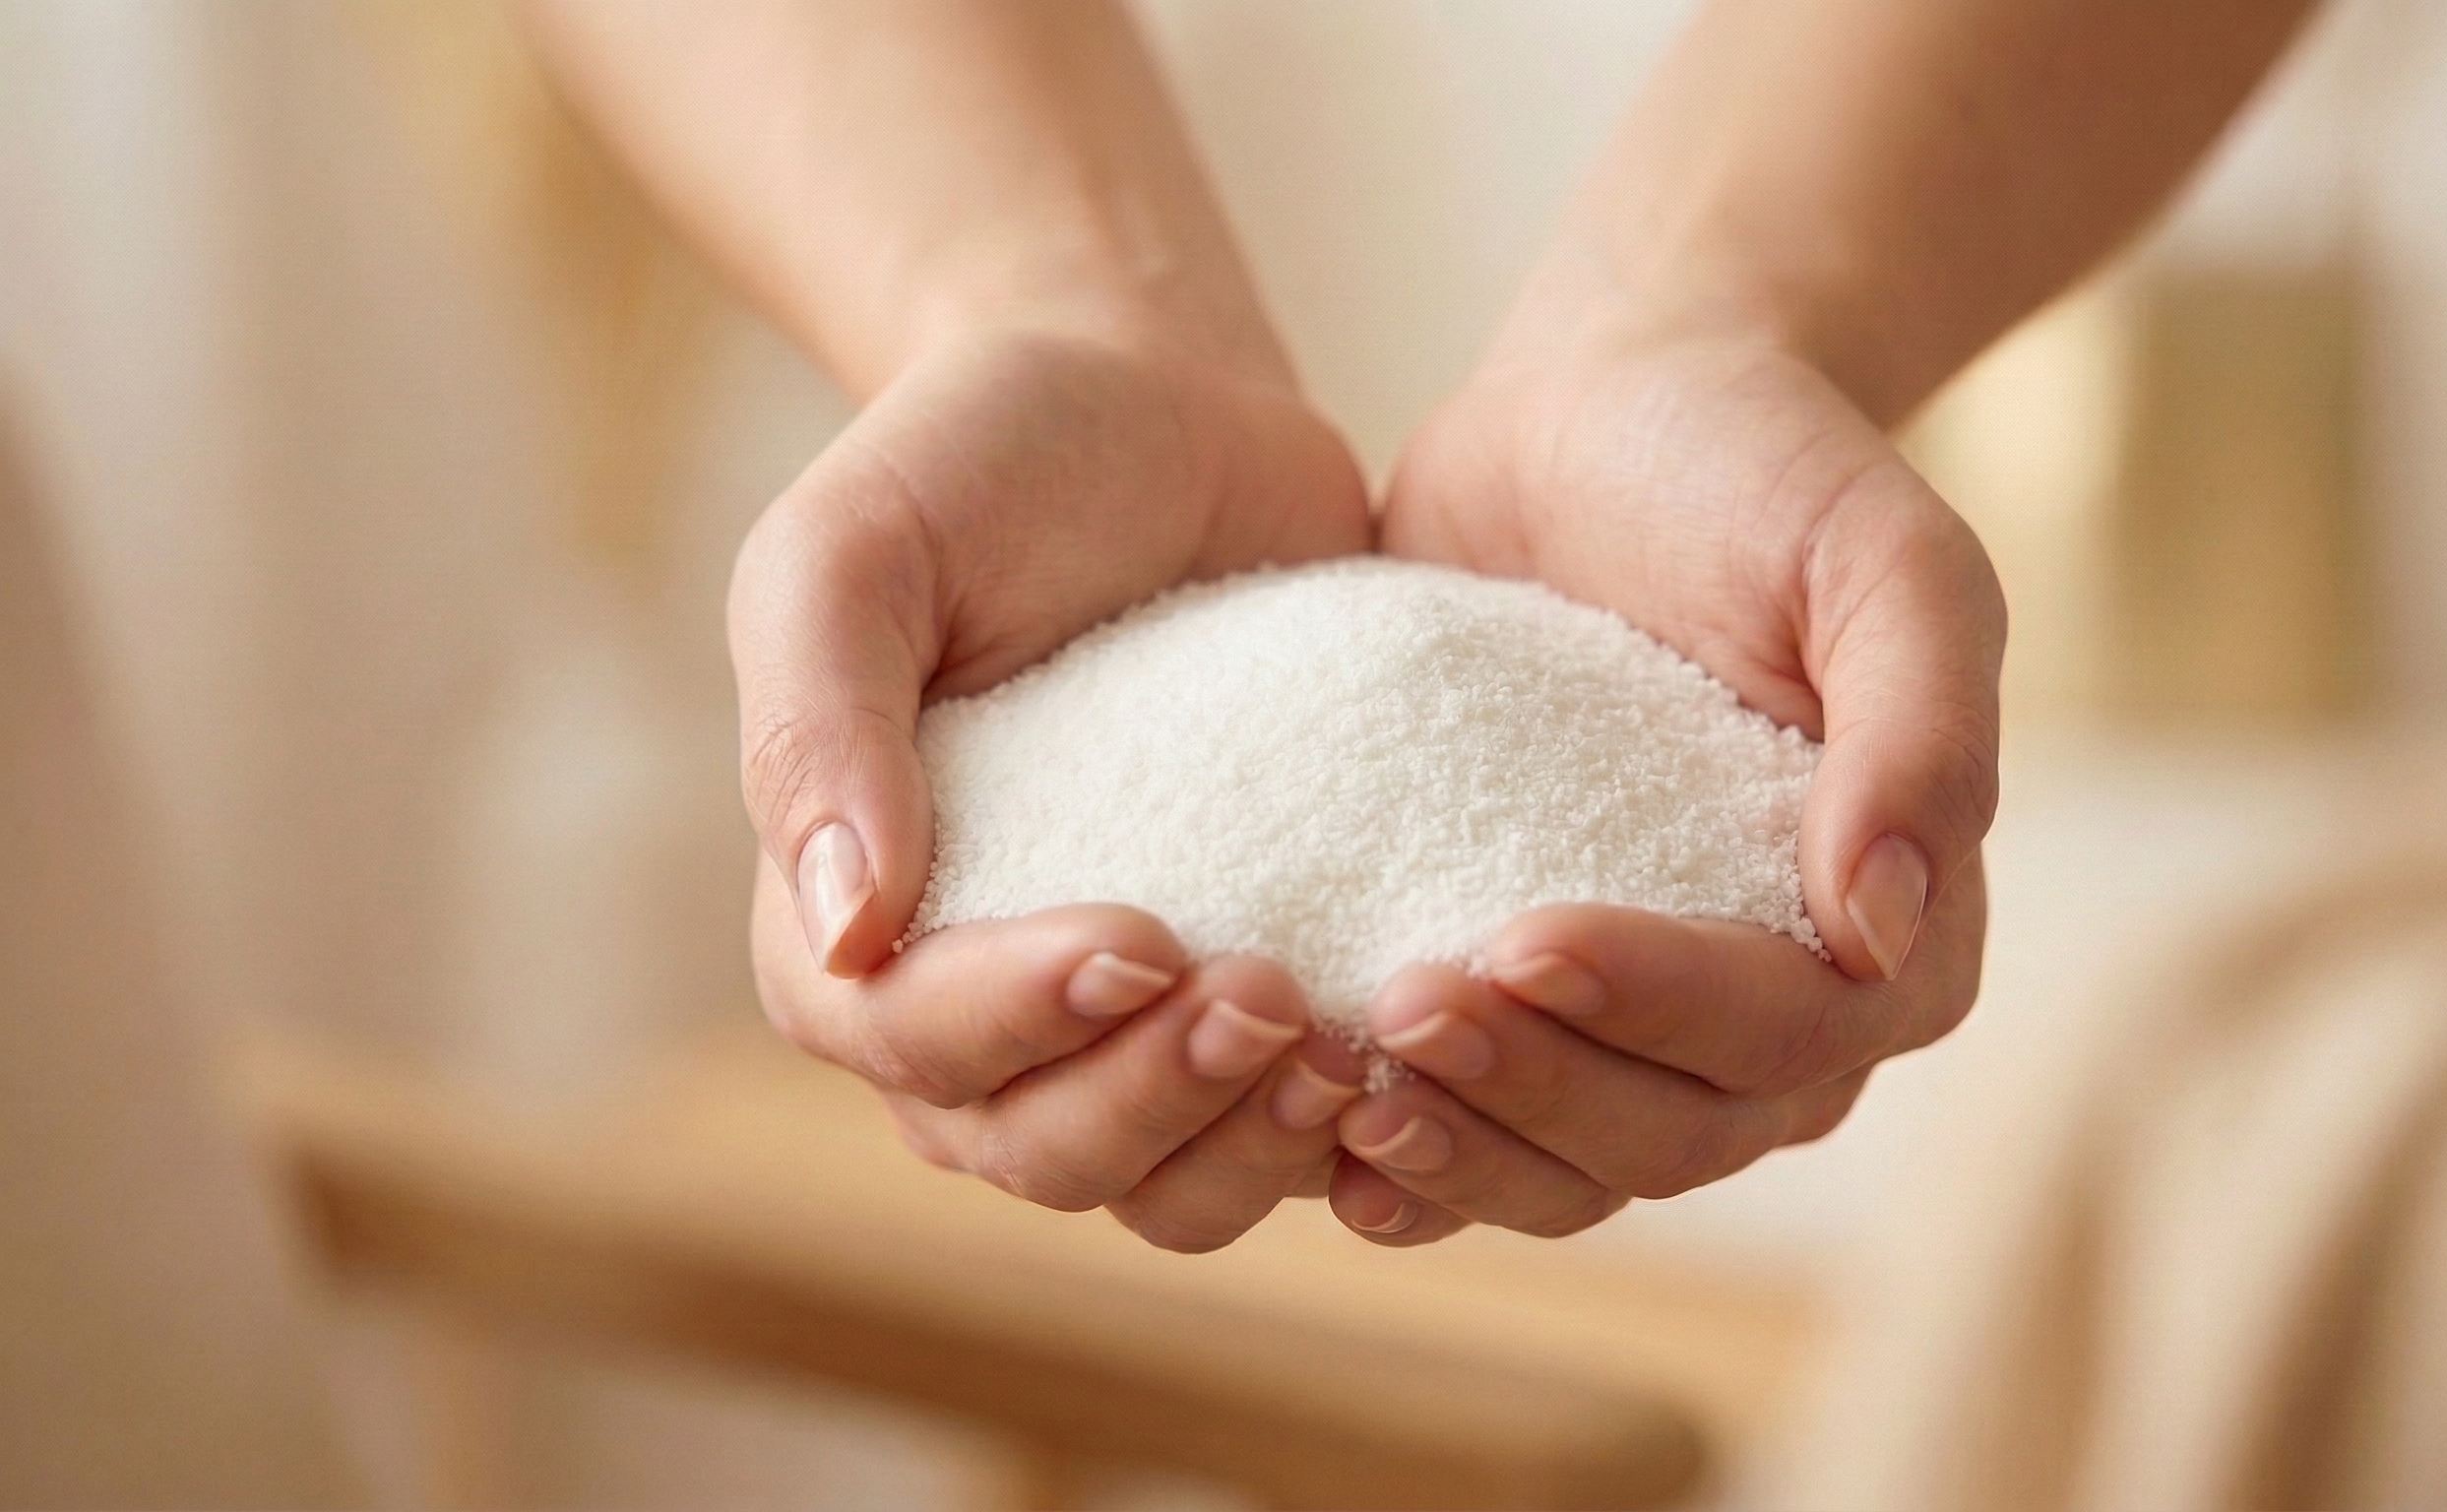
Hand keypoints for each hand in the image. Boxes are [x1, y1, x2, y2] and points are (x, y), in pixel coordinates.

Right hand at [735, 323, 1376, 1249]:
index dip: (1017, 1024)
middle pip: (1041, 1150)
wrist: (1162, 411)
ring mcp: (1120, 1024)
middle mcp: (975, 1009)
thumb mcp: (857, 548)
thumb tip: (841, 924)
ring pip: (1166, 1182)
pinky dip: (1347, 1132)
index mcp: (845, 929)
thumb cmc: (982, 463)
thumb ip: (819, 721)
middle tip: (1273, 994)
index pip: (908, 1042)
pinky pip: (1285, 1131)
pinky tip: (1420, 1061)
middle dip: (1155, 1102)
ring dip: (1252, 1145)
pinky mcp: (1250, 997)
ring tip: (1353, 1048)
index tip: (1141, 937)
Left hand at [1340, 317, 2002, 1243]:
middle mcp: (1781, 1010)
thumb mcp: (1879, 560)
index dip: (1658, 1010)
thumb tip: (1883, 925)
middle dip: (1538, 1090)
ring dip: (1468, 1153)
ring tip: (1347, 1088)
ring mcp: (1643, 1017)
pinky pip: (1485, 1134)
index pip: (1790, 1035)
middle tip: (1404, 1006)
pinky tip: (1319, 1142)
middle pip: (1674, 1131)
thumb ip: (1919, 732)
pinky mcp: (1528, 998)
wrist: (1606, 414)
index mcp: (1895, 933)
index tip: (1521, 935)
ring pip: (1576, 1165)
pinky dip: (1414, 1163)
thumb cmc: (1760, 469)